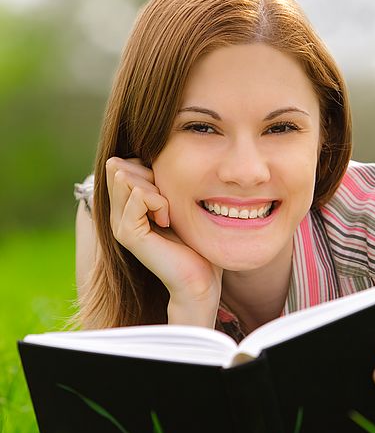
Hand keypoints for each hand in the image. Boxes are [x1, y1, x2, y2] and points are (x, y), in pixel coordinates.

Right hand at [105, 157, 222, 326]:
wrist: (199, 280)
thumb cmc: (196, 242)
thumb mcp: (177, 203)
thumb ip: (161, 182)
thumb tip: (156, 152)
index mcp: (126, 205)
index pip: (123, 162)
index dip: (148, 167)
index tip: (169, 193)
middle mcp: (117, 213)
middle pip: (121, 166)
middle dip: (151, 175)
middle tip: (168, 203)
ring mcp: (119, 223)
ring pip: (127, 176)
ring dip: (156, 188)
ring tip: (168, 213)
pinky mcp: (127, 233)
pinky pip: (139, 194)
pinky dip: (160, 202)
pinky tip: (167, 222)